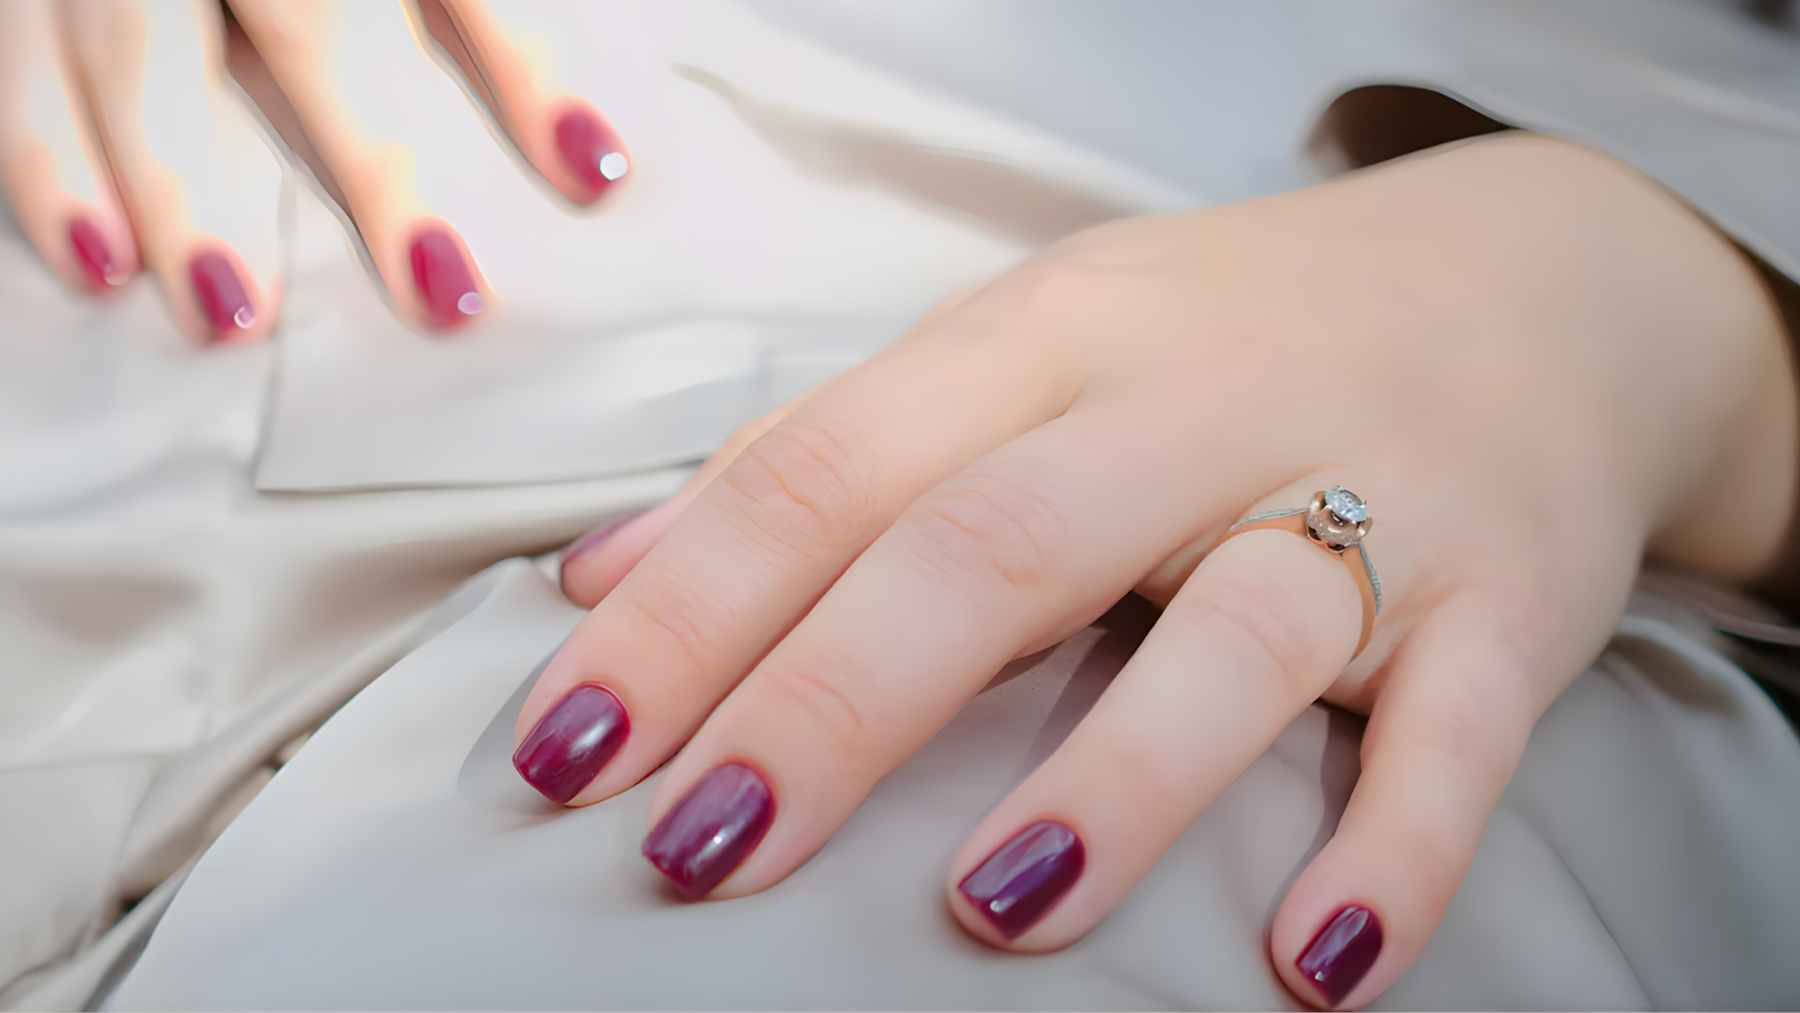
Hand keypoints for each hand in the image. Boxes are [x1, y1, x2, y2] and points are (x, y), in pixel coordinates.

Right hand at [0, 0, 627, 341]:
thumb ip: (462, 9)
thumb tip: (579, 134)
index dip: (524, 70)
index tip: (597, 172)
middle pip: (309, 14)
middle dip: (373, 159)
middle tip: (443, 294)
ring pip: (133, 46)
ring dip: (180, 189)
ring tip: (234, 318)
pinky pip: (14, 60)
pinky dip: (45, 161)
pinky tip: (95, 266)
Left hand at [517, 134, 1793, 1007]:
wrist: (1536, 281)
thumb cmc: (1228, 337)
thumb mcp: (1022, 344)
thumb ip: (824, 452)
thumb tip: (605, 580)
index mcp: (1048, 342)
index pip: (832, 469)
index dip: (689, 612)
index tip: (571, 754)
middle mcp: (1193, 409)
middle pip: (997, 541)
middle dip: (836, 699)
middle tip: (700, 851)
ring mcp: (1365, 499)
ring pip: (1236, 627)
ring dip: (1117, 772)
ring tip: (994, 908)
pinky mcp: (1506, 596)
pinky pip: (1459, 726)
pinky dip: (1395, 845)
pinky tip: (1314, 964)